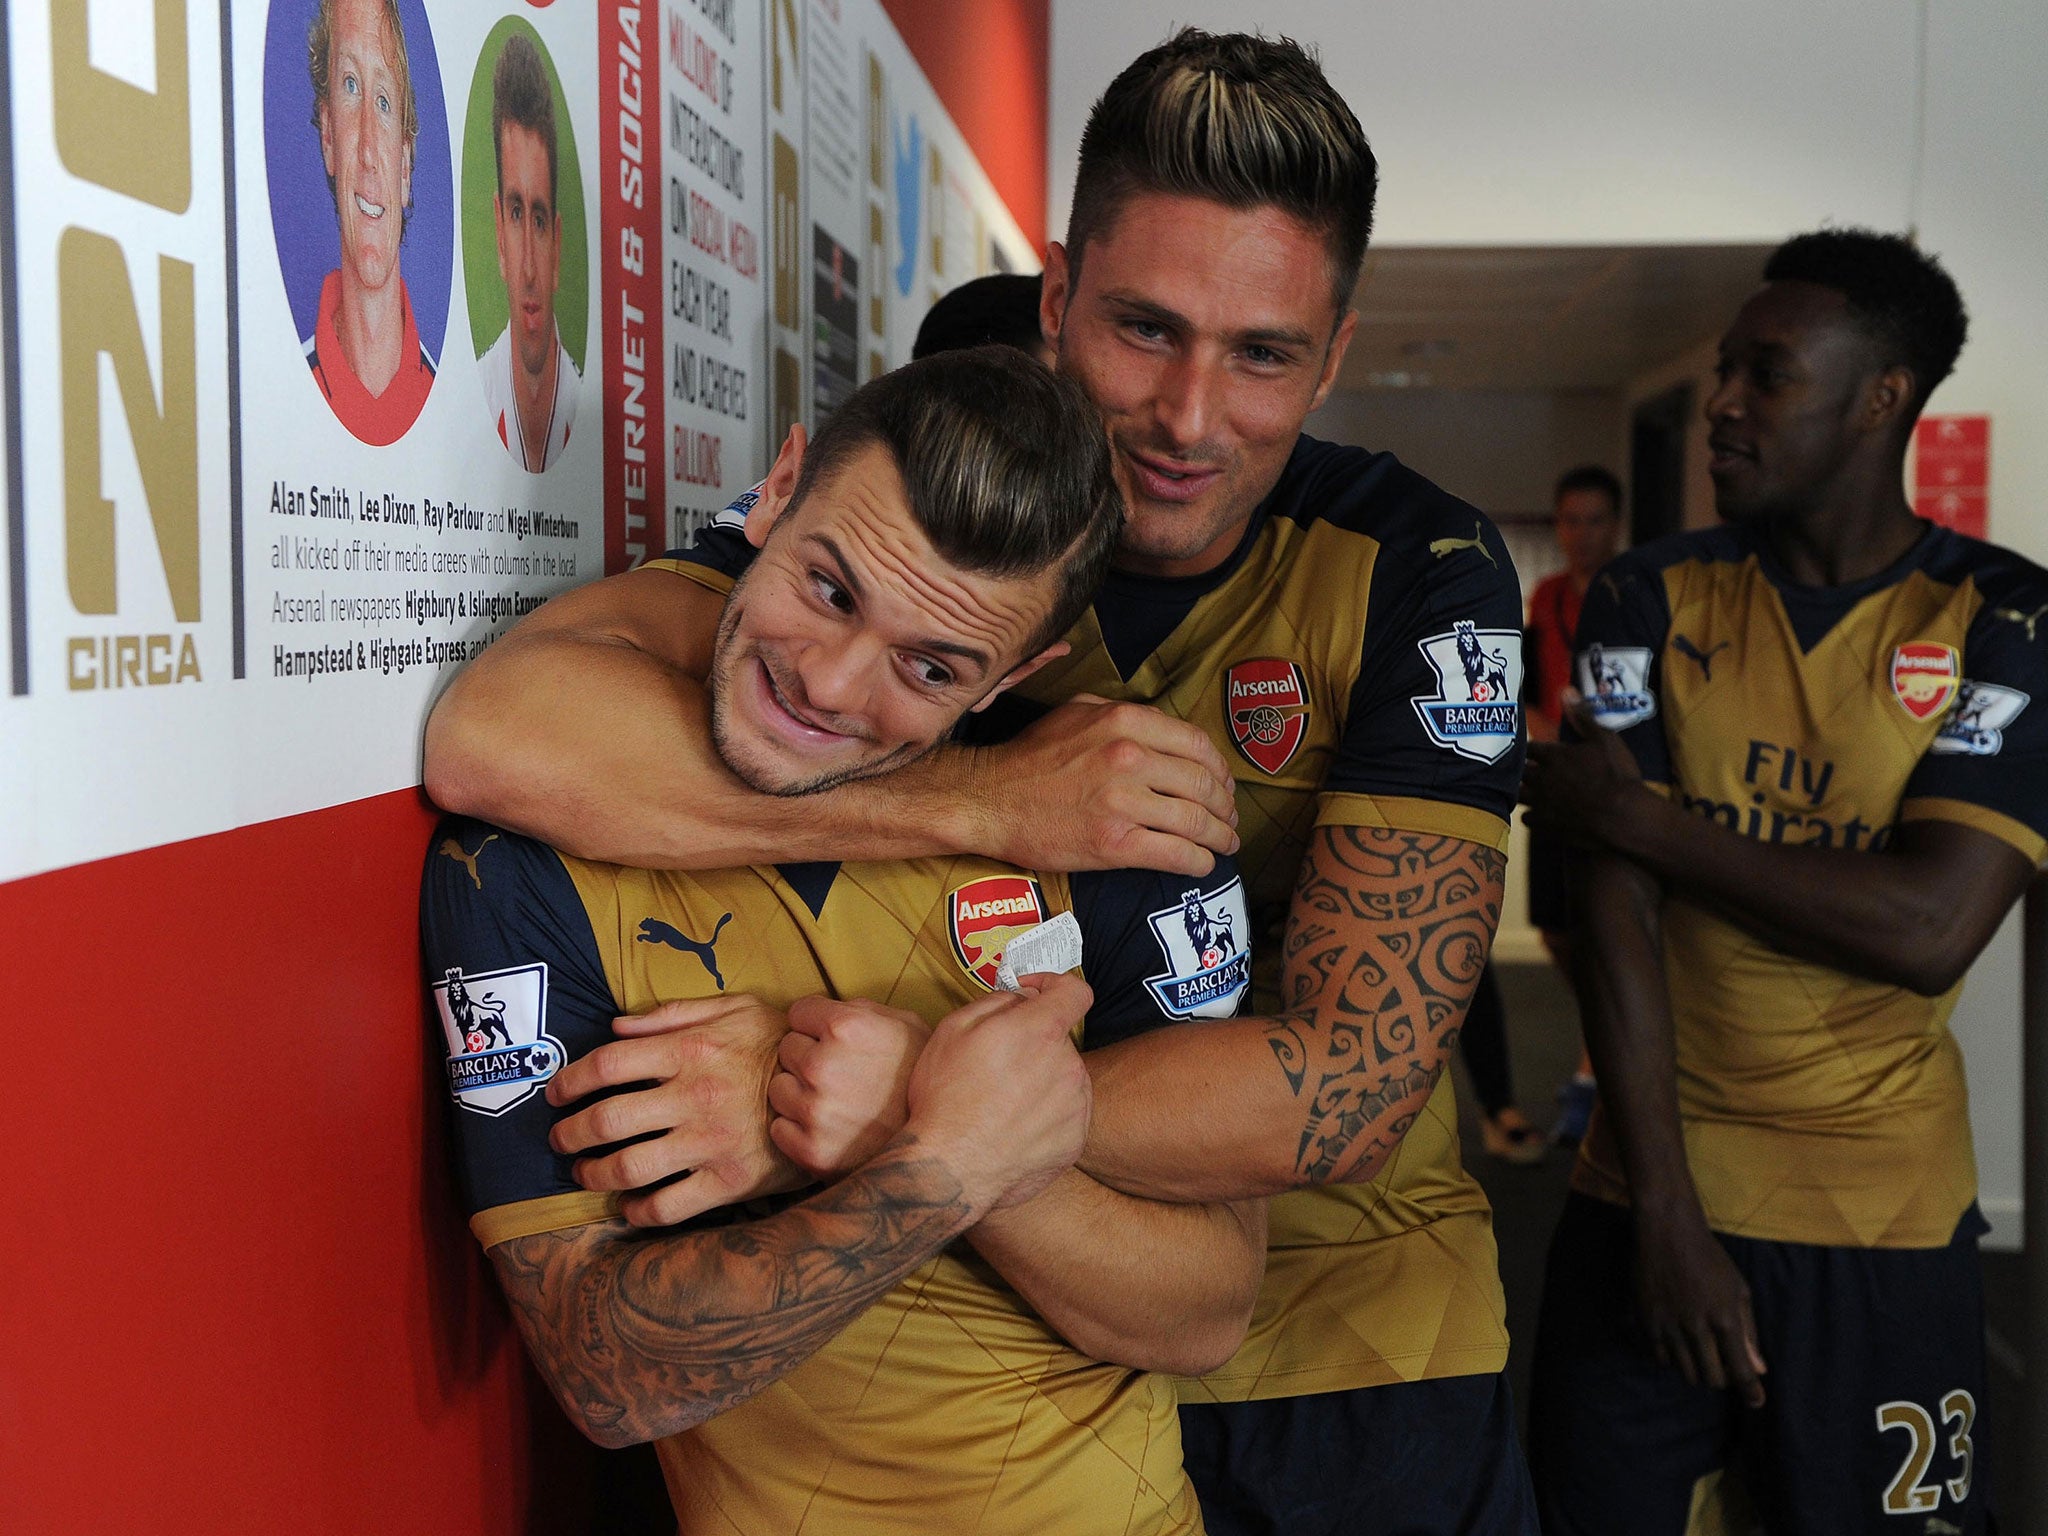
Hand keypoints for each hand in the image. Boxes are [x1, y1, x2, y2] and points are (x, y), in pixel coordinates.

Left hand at [544, 995, 804, 1226]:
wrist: (837, 1087)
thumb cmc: (778, 1044)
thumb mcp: (735, 1008)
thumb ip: (673, 1013)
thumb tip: (616, 1024)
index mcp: (689, 1050)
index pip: (606, 1065)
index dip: (569, 1081)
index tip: (555, 1094)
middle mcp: (692, 1097)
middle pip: (606, 1120)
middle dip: (569, 1134)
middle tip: (559, 1140)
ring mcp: (709, 1144)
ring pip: (628, 1168)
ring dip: (593, 1174)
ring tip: (584, 1173)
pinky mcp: (729, 1182)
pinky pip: (668, 1207)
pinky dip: (638, 1212)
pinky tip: (628, 1206)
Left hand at [768, 997, 931, 1177]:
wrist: (943, 1138)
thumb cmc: (920, 1077)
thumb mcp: (905, 1025)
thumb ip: (860, 1009)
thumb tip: (824, 1009)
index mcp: (847, 1027)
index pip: (798, 1012)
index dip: (816, 1024)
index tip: (831, 1039)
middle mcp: (824, 1065)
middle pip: (786, 1049)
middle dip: (807, 1057)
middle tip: (838, 1073)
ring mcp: (816, 1110)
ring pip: (779, 1088)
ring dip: (799, 1093)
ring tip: (834, 1101)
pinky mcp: (811, 1149)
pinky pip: (780, 1129)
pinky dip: (798, 1130)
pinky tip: (829, 1127)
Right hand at [904, 973, 1092, 1212]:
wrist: (950, 1169)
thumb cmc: (945, 1097)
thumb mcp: (952, 1029)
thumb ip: (997, 1002)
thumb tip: (1023, 998)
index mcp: (1041, 1031)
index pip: (1075, 992)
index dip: (1054, 986)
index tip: (1032, 995)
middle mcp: (1068, 1065)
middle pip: (1060, 1040)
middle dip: (1033, 1043)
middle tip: (996, 1066)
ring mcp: (1076, 1106)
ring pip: (1065, 1078)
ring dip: (1041, 1080)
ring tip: (1003, 1104)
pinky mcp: (1075, 1141)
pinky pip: (1066, 1116)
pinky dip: (1045, 1116)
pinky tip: (1013, 1128)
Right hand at [968, 697, 1238, 876]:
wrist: (989, 800)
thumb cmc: (1029, 758)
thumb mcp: (1076, 712)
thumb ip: (1121, 714)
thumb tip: (1160, 729)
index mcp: (1125, 721)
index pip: (1197, 744)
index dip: (1219, 768)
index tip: (1223, 783)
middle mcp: (1129, 757)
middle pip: (1203, 784)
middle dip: (1225, 806)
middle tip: (1229, 819)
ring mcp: (1123, 802)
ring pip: (1196, 821)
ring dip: (1220, 837)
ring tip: (1225, 844)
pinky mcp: (1114, 844)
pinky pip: (1175, 854)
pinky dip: (1199, 861)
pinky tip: (1203, 864)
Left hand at [1521, 692, 1646, 847]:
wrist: (1623, 816)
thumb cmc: (1617, 774)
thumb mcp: (1604, 739)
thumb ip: (1582, 716)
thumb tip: (1565, 691)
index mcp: (1554, 755)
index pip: (1529, 748)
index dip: (1531, 749)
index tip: (1532, 750)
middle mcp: (1541, 778)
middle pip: (1519, 771)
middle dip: (1521, 770)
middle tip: (1525, 770)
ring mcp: (1541, 802)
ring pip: (1517, 794)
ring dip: (1521, 791)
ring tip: (1525, 789)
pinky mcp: (1546, 825)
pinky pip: (1526, 819)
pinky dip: (1530, 816)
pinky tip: (1536, 814)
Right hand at [1632, 1208, 1767, 1406]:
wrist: (1667, 1232)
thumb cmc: (1710, 1259)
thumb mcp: (1738, 1290)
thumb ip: (1749, 1331)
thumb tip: (1760, 1369)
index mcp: (1724, 1318)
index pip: (1741, 1369)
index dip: (1751, 1391)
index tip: (1757, 1403)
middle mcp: (1696, 1327)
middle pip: (1712, 1379)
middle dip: (1722, 1378)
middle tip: (1724, 1365)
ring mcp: (1668, 1326)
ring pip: (1686, 1372)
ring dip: (1698, 1369)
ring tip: (1701, 1352)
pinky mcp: (1646, 1322)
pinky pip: (1660, 1359)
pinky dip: (1673, 1359)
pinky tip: (1678, 1344)